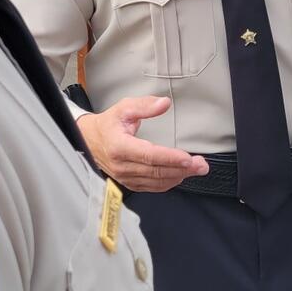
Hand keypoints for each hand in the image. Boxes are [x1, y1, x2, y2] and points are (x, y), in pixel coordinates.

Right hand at [76, 96, 208, 192]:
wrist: (89, 140)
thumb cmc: (108, 124)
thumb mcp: (124, 108)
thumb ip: (145, 106)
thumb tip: (164, 103)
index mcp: (119, 146)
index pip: (148, 155)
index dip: (169, 158)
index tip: (188, 158)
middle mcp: (121, 166)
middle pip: (156, 171)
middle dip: (182, 168)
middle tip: (201, 165)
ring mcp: (125, 177)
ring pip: (156, 181)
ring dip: (179, 176)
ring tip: (196, 169)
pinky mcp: (129, 184)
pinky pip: (152, 187)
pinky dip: (169, 181)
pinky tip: (180, 174)